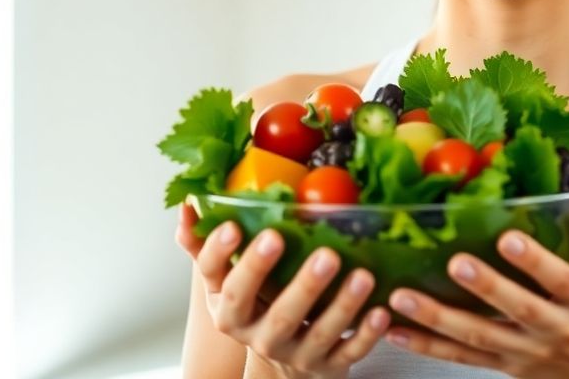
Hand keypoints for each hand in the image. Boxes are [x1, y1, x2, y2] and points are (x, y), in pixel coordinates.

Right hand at [176, 202, 390, 377]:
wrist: (280, 368)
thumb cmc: (257, 309)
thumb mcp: (228, 282)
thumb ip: (208, 247)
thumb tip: (188, 205)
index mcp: (231, 311)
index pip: (224, 283)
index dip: (223, 256)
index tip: (235, 226)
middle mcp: (259, 336)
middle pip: (278, 314)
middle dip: (301, 286)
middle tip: (325, 254)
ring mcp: (295, 354)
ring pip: (318, 334)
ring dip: (342, 306)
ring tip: (363, 275)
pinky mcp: (327, 367)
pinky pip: (348, 353)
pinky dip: (365, 335)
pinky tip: (381, 312)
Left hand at [382, 196, 568, 378]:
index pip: (559, 279)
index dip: (534, 261)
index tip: (509, 238)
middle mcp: (556, 329)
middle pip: (518, 309)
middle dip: (486, 287)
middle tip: (456, 264)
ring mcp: (526, 351)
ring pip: (479, 336)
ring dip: (438, 318)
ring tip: (403, 298)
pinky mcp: (505, 366)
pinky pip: (462, 357)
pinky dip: (428, 346)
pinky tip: (398, 330)